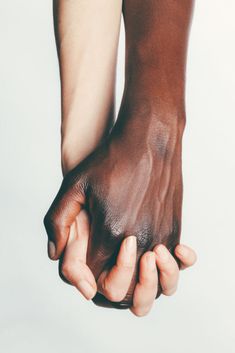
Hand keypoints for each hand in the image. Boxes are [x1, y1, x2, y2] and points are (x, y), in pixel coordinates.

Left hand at [44, 108, 184, 307]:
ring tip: (134, 267)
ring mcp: (160, 236)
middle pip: (128, 292)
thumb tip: (55, 254)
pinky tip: (156, 256)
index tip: (90, 265)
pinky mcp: (174, 229)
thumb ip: (57, 222)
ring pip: (155, 285)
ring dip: (144, 285)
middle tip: (111, 272)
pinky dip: (165, 270)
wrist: (150, 141)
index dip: (89, 280)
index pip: (97, 281)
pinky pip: (173, 266)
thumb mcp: (74, 184)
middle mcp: (138, 241)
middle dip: (116, 290)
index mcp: (110, 234)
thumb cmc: (111, 161)